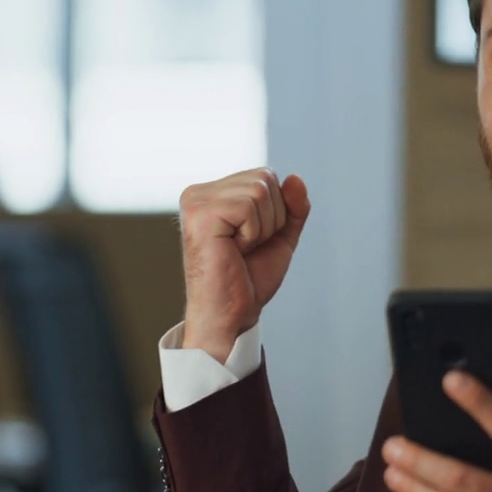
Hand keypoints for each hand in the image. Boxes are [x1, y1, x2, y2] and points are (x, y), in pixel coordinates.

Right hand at [177, 168, 311, 362]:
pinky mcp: (200, 214)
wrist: (232, 315)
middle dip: (271, 218)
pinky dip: (252, 234)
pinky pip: (249, 206)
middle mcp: (199, 193)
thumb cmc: (248, 280)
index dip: (275, 212)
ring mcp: (196, 202)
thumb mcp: (280, 237)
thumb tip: (295, 178)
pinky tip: (232, 250)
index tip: (251, 241)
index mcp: (213, 193)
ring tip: (239, 250)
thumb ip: (292, 207)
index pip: (265, 175)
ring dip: (262, 228)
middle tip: (246, 248)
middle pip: (265, 178)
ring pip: (260, 191)